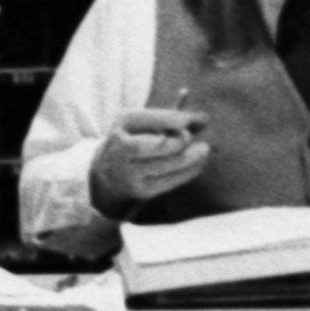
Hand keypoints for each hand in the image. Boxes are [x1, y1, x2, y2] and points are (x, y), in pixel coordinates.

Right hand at [88, 108, 210, 212]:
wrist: (105, 179)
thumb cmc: (134, 142)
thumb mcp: (145, 124)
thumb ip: (173, 119)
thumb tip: (204, 119)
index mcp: (123, 122)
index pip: (158, 119)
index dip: (184, 119)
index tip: (204, 119)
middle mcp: (122, 147)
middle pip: (163, 143)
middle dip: (182, 140)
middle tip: (191, 137)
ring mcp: (129, 172)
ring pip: (171, 163)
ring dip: (193, 156)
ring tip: (204, 149)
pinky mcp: (140, 191)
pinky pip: (172, 180)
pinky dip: (189, 171)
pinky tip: (198, 164)